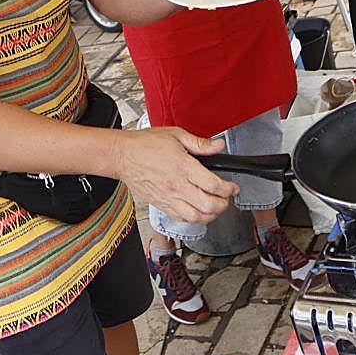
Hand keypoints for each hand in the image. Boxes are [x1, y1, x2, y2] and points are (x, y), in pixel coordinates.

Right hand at [110, 127, 238, 223]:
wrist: (122, 155)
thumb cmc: (145, 144)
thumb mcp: (176, 135)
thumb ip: (200, 143)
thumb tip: (219, 146)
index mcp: (183, 167)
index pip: (213, 185)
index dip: (229, 189)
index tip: (233, 187)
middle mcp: (177, 186)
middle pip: (208, 205)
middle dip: (224, 204)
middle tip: (227, 198)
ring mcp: (168, 198)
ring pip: (196, 217)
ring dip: (211, 215)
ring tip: (215, 206)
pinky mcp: (161, 204)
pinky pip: (181, 218)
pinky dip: (195, 219)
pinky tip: (198, 211)